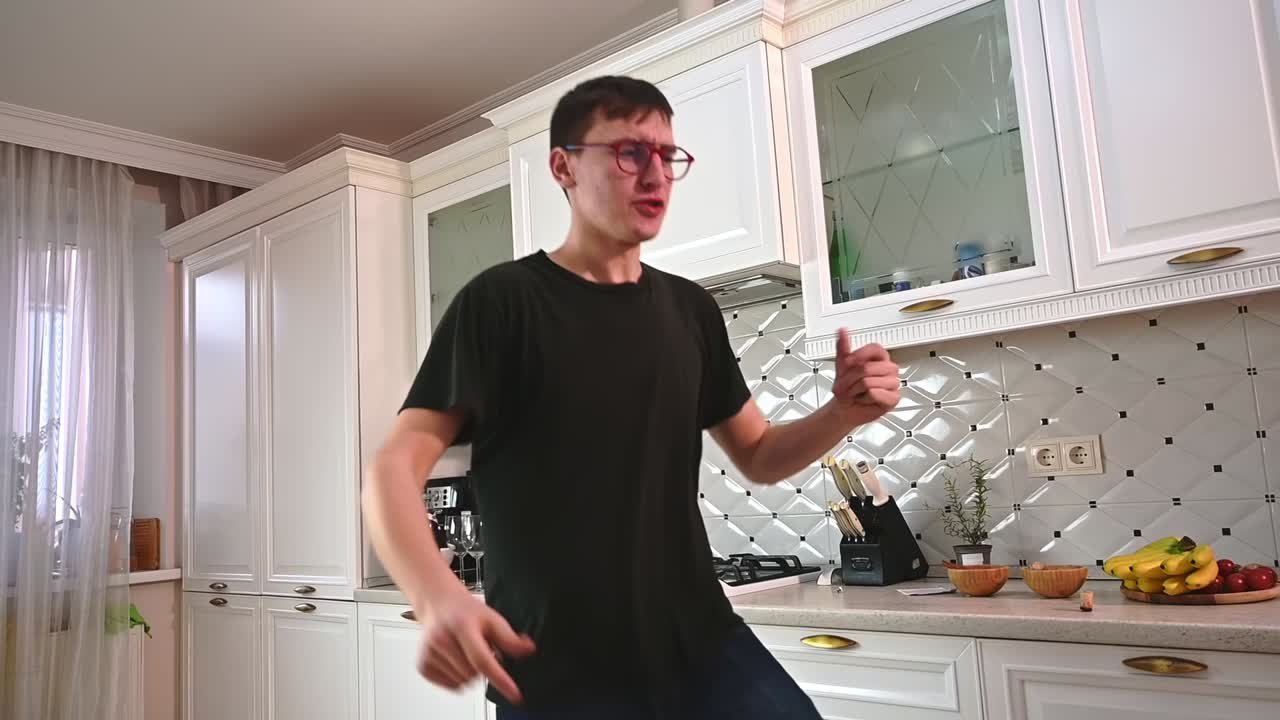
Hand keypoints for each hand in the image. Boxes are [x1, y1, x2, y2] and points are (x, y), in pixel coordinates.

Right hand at [416, 589, 535, 703]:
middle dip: (484, 668)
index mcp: (462, 626)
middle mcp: (442, 640)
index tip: (514, 694)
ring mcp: (430, 654)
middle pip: (474, 674)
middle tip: (481, 649)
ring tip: (467, 652)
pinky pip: (450, 686)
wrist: (439, 605)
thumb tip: (528, 650)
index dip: (500, 679)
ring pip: (463, 683)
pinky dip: (459, 678)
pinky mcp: (423, 666)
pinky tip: (457, 660)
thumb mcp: (492, 619)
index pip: (482, 660)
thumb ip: (510, 638)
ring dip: (471, 674)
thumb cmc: (465, 612)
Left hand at [831, 329, 899, 425]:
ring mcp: (893, 383)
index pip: (875, 349)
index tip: (847, 363)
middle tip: (846, 386)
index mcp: (879, 358)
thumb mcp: (841, 365)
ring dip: (855, 390)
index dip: (858, 356)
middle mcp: (889, 369)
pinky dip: (864, 399)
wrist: (845, 408)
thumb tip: (842, 330)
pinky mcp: (894, 398)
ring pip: (869, 382)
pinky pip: (874, 393)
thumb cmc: (847, 387)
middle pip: (867, 368)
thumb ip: (843, 347)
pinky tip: (865, 399)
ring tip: (856, 393)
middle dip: (850, 379)